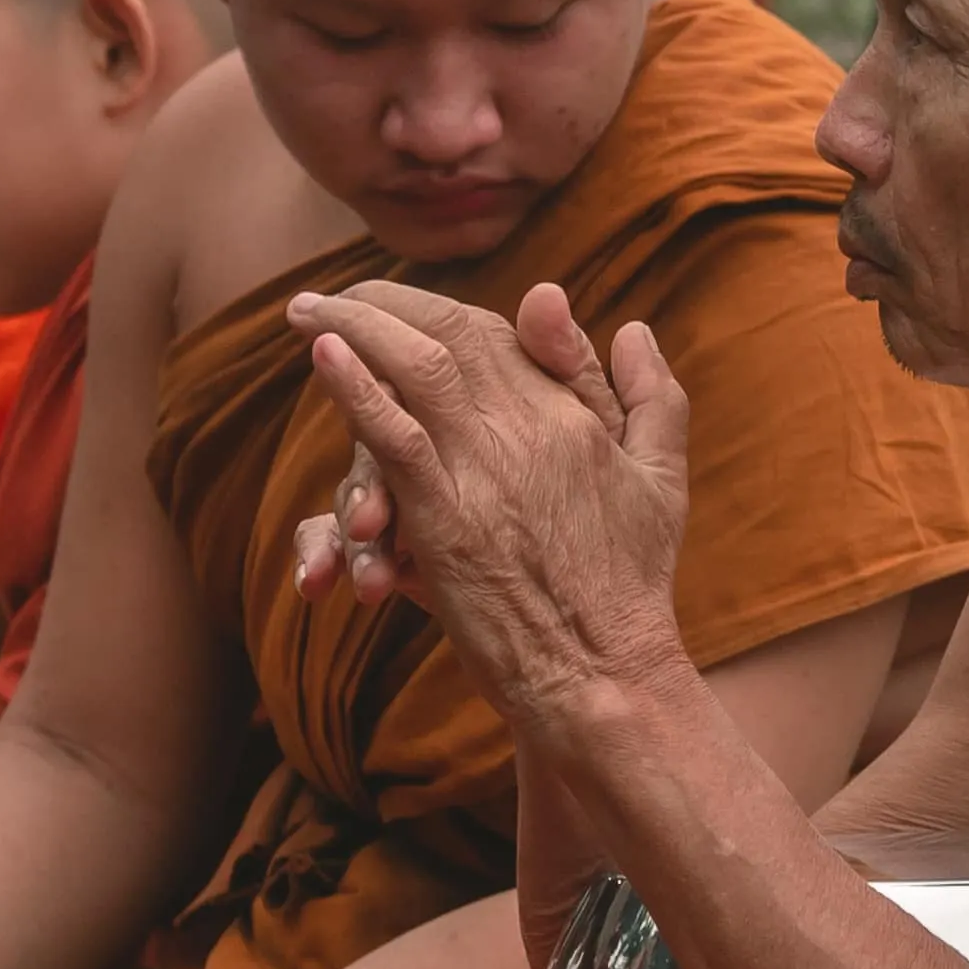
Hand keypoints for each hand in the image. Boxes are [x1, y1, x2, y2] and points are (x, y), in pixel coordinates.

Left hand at [287, 275, 693, 721]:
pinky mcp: (446, 520)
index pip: (500, 331)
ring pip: (415, 367)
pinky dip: (355, 387)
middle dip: (383, 301)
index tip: (398, 301)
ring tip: (307, 312)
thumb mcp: (661, 477)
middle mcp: (530, 426)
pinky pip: (393, 435)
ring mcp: (485, 470)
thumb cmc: (632, 585)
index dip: (441, 308)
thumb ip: (649, 396)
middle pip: (451, 332)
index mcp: (574, 414)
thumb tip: (636, 328)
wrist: (605, 672)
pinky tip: (322, 354)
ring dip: (354, 327)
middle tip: (333, 296)